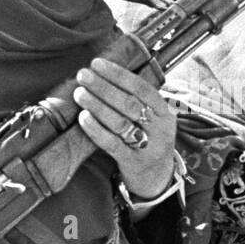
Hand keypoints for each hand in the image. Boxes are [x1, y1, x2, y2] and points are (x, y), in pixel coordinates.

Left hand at [75, 58, 176, 199]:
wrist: (158, 179)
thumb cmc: (149, 141)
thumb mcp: (154, 120)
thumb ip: (137, 100)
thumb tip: (104, 73)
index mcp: (165, 113)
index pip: (142, 88)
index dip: (119, 74)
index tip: (97, 64)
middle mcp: (160, 129)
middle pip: (130, 104)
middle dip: (104, 87)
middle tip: (83, 75)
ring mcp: (148, 147)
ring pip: (120, 122)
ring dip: (97, 105)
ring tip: (79, 93)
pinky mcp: (133, 163)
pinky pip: (112, 144)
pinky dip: (96, 129)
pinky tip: (83, 117)